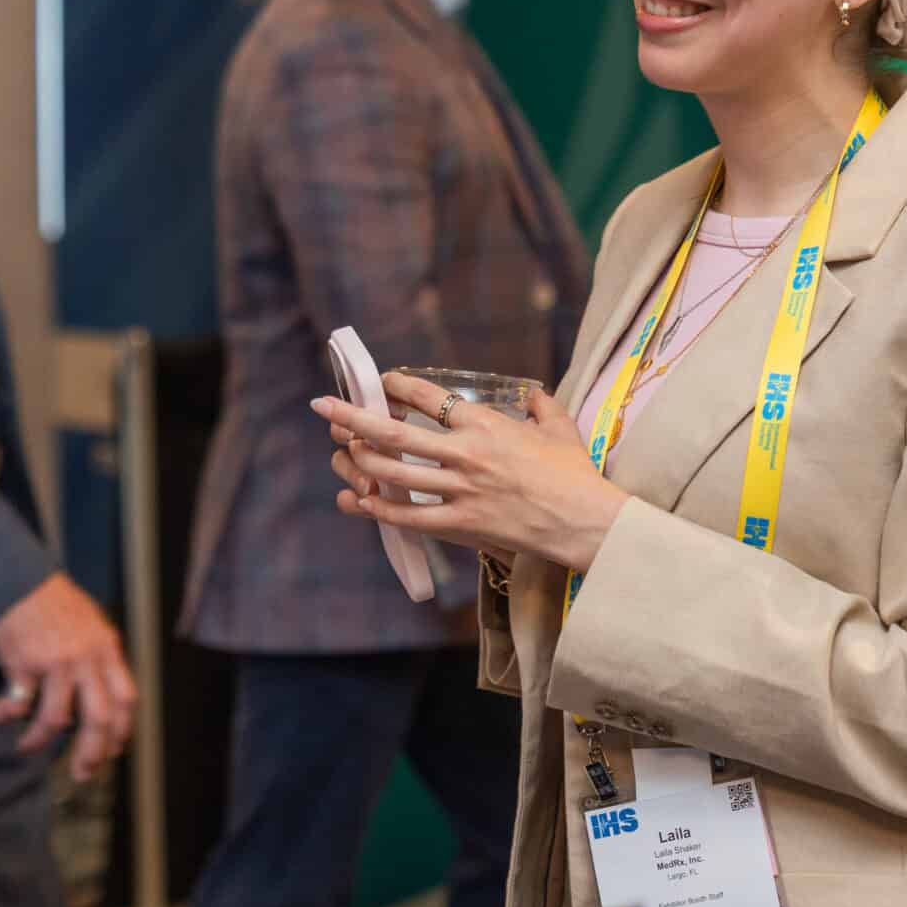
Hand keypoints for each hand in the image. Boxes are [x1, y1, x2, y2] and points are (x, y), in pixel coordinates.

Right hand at [0, 572, 137, 780]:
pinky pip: (16, 704)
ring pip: (56, 721)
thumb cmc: (50, 600)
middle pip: (98, 719)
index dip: (121, 732)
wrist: (15, 578)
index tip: (112, 752)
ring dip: (38, 742)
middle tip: (82, 773)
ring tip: (26, 748)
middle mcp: (85, 659)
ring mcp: (55, 663)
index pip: (126, 700)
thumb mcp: (89, 622)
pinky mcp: (24, 664)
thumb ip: (97, 657)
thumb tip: (98, 695)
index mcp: (106, 649)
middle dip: (91, 755)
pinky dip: (2, 715)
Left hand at [315, 372, 628, 570]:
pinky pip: (408, 517)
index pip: (427, 396)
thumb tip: (533, 394)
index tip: (384, 382)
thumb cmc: (574, 474)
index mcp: (484, 424)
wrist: (584, 520)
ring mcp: (458, 490)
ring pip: (391, 474)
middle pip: (392, 433)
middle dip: (351, 416)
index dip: (397, 386)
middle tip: (322, 405)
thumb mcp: (560, 429)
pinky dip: (379, 509)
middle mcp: (463, 453)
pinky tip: (359, 500)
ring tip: (340, 451)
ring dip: (358, 461)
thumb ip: (541, 406)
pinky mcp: (460, 524)